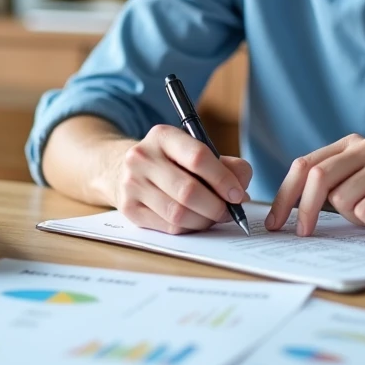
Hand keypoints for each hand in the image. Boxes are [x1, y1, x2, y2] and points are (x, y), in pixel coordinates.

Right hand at [111, 125, 252, 234]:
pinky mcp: (129, 209)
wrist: (124, 168)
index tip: (238, 194)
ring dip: (204, 220)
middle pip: (188, 191)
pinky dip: (189, 228)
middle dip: (216, 206)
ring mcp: (132, 184)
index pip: (198, 157)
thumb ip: (225, 165)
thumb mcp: (194, 150)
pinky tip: (195, 220)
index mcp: (162, 136)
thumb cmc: (170, 161)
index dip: (223, 179)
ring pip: (178, 213)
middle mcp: (142, 157)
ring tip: (214, 216)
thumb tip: (241, 193)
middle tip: (230, 212)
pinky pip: (168, 227)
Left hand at [266, 135, 364, 235]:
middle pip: (315, 177)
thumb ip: (335, 187)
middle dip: (302, 210)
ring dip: (357, 219)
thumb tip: (291, 208)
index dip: (284, 194)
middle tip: (302, 234)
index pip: (304, 165)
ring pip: (342, 201)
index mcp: (352, 145)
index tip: (275, 221)